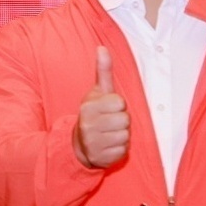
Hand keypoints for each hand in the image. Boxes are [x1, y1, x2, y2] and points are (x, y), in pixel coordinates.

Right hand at [74, 47, 129, 170]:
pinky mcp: (102, 158)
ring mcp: (94, 143)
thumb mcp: (97, 93)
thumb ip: (103, 71)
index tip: (109, 109)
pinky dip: (120, 149)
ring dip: (122, 136)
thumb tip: (102, 48)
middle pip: (125, 120)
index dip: (118, 106)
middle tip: (110, 123)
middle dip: (121, 121)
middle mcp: (89, 125)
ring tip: (110, 134)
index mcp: (88, 107)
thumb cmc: (93, 114)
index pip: (120, 103)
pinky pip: (123, 150)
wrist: (79, 145)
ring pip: (126, 135)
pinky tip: (109, 146)